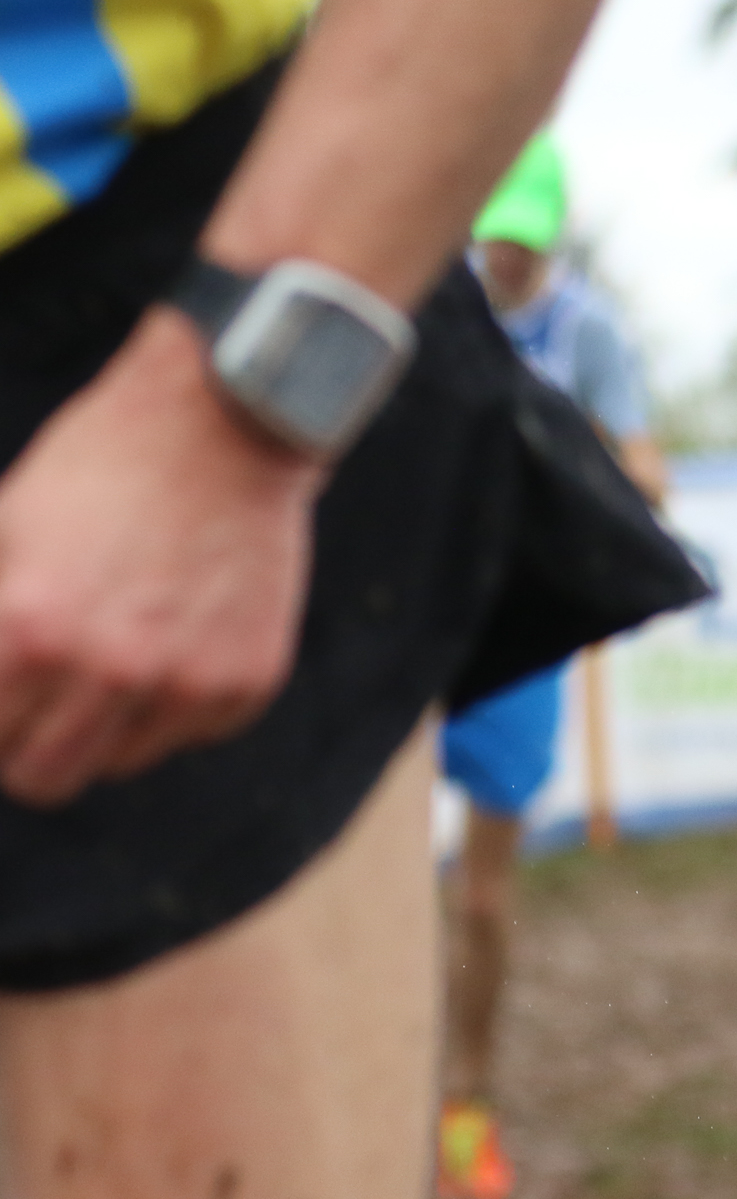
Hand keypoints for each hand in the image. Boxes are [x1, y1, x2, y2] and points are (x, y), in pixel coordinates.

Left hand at [0, 311, 323, 805]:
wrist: (229, 421)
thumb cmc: (101, 465)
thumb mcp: (7, 532)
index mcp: (30, 629)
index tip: (8, 692)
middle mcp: (110, 667)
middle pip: (46, 777)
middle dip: (31, 745)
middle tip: (44, 699)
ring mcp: (188, 678)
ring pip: (121, 759)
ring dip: (108, 722)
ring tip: (121, 647)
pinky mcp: (249, 676)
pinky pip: (195, 729)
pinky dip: (180, 698)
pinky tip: (183, 629)